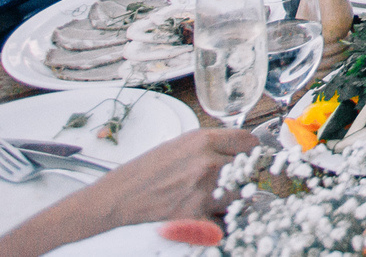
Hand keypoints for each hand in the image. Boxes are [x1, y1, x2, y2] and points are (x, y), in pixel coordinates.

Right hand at [65, 129, 257, 232]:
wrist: (116, 198)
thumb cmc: (143, 172)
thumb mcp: (178, 145)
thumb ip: (209, 146)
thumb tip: (235, 151)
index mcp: (203, 141)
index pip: (248, 143)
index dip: (249, 152)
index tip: (247, 159)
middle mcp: (207, 163)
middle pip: (247, 171)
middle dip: (240, 178)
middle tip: (227, 184)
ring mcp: (203, 192)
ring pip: (239, 197)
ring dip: (231, 201)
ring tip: (215, 202)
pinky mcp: (195, 218)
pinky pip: (223, 224)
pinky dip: (218, 224)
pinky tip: (207, 219)